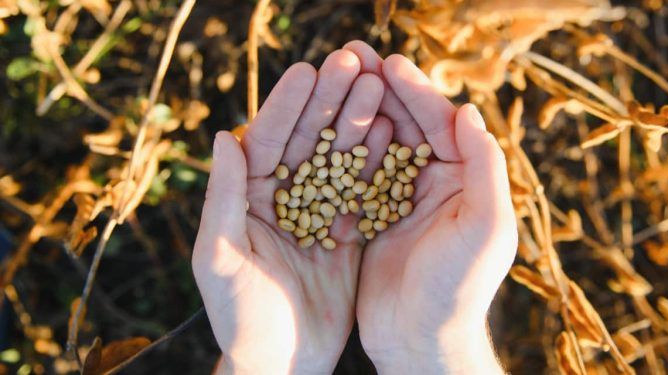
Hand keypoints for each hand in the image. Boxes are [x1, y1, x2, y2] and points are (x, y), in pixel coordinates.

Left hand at [192, 49, 392, 373]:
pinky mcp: (344, 232)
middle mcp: (280, 198)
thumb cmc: (240, 317)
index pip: (266, 140)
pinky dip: (377, 161)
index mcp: (246, 198)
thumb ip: (222, 199)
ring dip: (358, 121)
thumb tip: (224, 137)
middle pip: (307, 139)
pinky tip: (395, 133)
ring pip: (338, 157)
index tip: (310, 70)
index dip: (287, 105)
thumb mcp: (220, 258)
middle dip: (328, 100)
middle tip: (353, 61)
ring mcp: (315, 212)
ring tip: (380, 85)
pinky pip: (361, 189)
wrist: (281, 361)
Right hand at [344, 42, 516, 373]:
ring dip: (357, 110)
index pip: (441, 123)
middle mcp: (436, 183)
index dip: (416, 91)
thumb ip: (484, 168)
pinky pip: (356, 174)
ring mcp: (402, 198)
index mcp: (466, 179)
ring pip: (378, 143)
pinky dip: (341, 149)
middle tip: (352, 55)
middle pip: (407, 123)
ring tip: (332, 79)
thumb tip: (469, 111)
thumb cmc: (459, 287)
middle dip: (381, 89)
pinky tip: (320, 127)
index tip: (388, 63)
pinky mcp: (373, 217)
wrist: (421, 340)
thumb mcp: (486, 226)